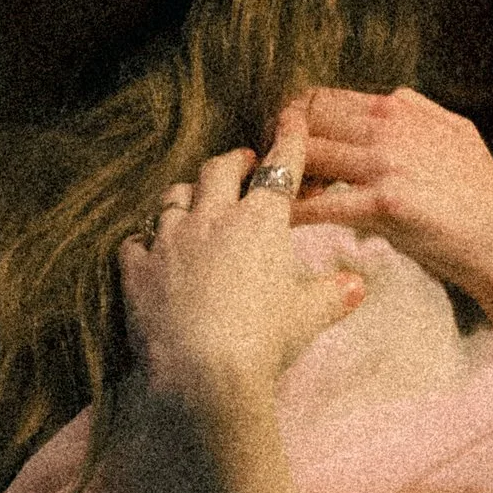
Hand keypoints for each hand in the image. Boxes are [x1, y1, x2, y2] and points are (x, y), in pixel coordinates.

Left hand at [120, 116, 364, 417]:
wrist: (204, 373)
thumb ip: (334, 294)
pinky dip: (144, 242)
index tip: (291, 119)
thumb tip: (357, 286)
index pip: (279, 168)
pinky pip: (135, 242)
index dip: (288, 141)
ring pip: (173, 199)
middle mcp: (211, 219)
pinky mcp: (137, 270)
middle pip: (218, 170)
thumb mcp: (310, 317)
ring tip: (195, 203)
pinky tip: (149, 250)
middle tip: (242, 163)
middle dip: (232, 162)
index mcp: (259, 221)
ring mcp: (169, 241)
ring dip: (187, 197)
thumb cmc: (264, 341)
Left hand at [291, 85, 492, 304]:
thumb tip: (388, 99)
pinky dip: (294, 212)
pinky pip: (320, 203)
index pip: (321, 99)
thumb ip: (417, 110)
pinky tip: (283, 225)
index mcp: (398, 107)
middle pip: (304, 121)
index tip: (285, 145)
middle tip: (272, 173)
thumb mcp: (455, 131)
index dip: (293, 122)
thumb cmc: (478, 193)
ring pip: (306, 156)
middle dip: (279, 145)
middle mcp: (389, 126)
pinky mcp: (384, 202)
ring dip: (283, 177)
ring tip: (278, 200)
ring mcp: (385, 163)